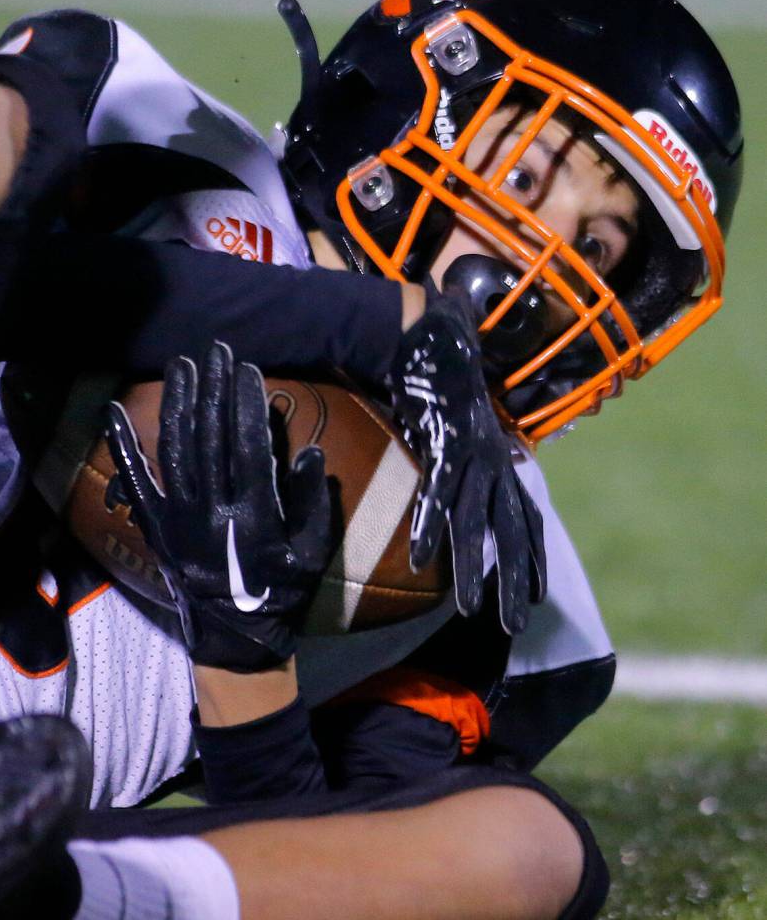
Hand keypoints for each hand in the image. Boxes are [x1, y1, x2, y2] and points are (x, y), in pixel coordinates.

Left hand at [105, 343, 331, 670]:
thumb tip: (310, 452)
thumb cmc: (280, 590)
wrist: (234, 635)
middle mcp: (211, 510)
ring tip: (181, 365)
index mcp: (253, 516)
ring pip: (175, 448)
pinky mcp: (154, 524)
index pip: (249, 446)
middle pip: (210, 437)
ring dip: (177, 402)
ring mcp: (177, 516)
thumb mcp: (312, 552)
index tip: (247, 370)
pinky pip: (134, 481)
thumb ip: (314, 502)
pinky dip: (122, 445)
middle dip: (213, 389)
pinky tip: (112, 411)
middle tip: (217, 350)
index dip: (247, 405)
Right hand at [386, 285, 545, 632]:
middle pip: (510, 530)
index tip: (535, 594)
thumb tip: (478, 467)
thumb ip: (470, 449)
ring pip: (476, 519)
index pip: (525, 515)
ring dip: (474, 566)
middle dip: (514, 579)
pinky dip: (430, 522)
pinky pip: (438, 489)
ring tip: (468, 609)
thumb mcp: (462, 421)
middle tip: (515, 626)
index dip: (532, 555)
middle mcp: (494, 458)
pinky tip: (421, 555)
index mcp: (500, 456)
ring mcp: (473, 450)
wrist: (429, 332)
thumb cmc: (444, 376)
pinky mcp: (445, 439)